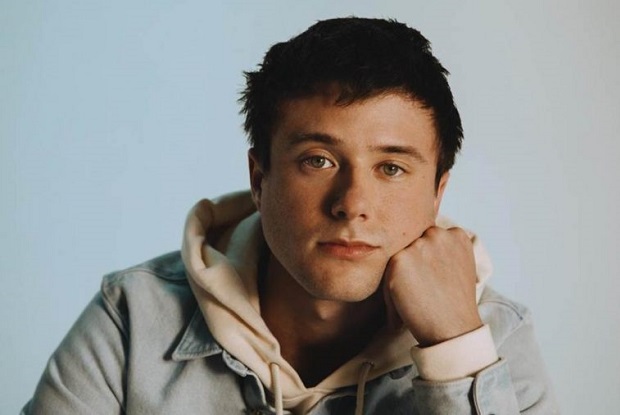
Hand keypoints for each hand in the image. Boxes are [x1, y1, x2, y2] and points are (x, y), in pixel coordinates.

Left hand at [383, 226, 481, 346]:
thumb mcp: (459, 266)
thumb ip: (443, 250)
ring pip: (398, 258)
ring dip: (399, 277)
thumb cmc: (454, 304)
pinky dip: (390, 292)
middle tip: (421, 291)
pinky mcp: (399, 260)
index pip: (429, 238)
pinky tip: (404, 307)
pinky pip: (387, 273)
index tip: (430, 279)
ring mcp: (418, 246)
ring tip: (414, 300)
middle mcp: (438, 234)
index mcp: (456, 235)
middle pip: (412, 244)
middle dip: (412, 265)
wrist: (452, 329)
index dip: (426, 260)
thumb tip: (420, 244)